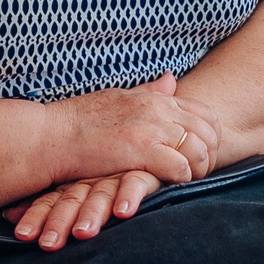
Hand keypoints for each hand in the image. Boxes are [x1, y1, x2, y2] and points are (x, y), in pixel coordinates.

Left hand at [4, 171, 158, 249]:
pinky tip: (123, 212)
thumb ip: (49, 203)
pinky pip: (136, 184)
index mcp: (74, 182)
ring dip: (91, 213)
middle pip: (72, 199)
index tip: (22, 234)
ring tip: (82, 232)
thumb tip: (6, 214)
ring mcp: (117, 175)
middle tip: (49, 243)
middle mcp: (93, 178)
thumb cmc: (108, 172)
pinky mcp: (145, 173)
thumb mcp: (78, 187)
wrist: (143, 140)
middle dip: (59, 221)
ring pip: (101, 195)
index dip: (37, 215)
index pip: (51, 199)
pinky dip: (129, 197)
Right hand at [46, 73, 217, 193]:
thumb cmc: (81, 121)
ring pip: (200, 149)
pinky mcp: (141, 150)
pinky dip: (182, 178)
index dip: (211, 137)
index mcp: (155, 98)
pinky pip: (180, 167)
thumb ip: (149, 92)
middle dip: (211, 154)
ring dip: (199, 169)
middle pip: (209, 131)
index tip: (202, 155)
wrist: (52, 135)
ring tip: (187, 181)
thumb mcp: (119, 98)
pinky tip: (171, 184)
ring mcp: (151, 128)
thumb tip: (171, 79)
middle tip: (199, 172)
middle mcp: (158, 109)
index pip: (205, 113)